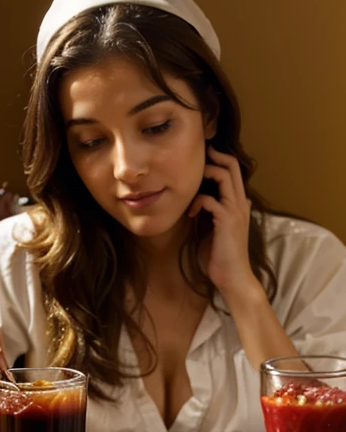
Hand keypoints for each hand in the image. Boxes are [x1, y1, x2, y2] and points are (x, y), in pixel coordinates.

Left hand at [188, 146, 256, 296]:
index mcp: (239, 203)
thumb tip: (205, 202)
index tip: (202, 157)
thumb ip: (213, 213)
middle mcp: (240, 202)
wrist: (232, 276)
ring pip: (224, 176)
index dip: (219, 159)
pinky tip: (190, 214)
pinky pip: (210, 199)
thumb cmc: (221, 255)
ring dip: (205, 174)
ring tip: (189, 183)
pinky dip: (197, 202)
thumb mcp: (216, 229)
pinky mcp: (227, 220)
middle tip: (198, 155)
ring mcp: (235, 210)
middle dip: (214, 156)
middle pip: (232, 166)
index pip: (233, 171)